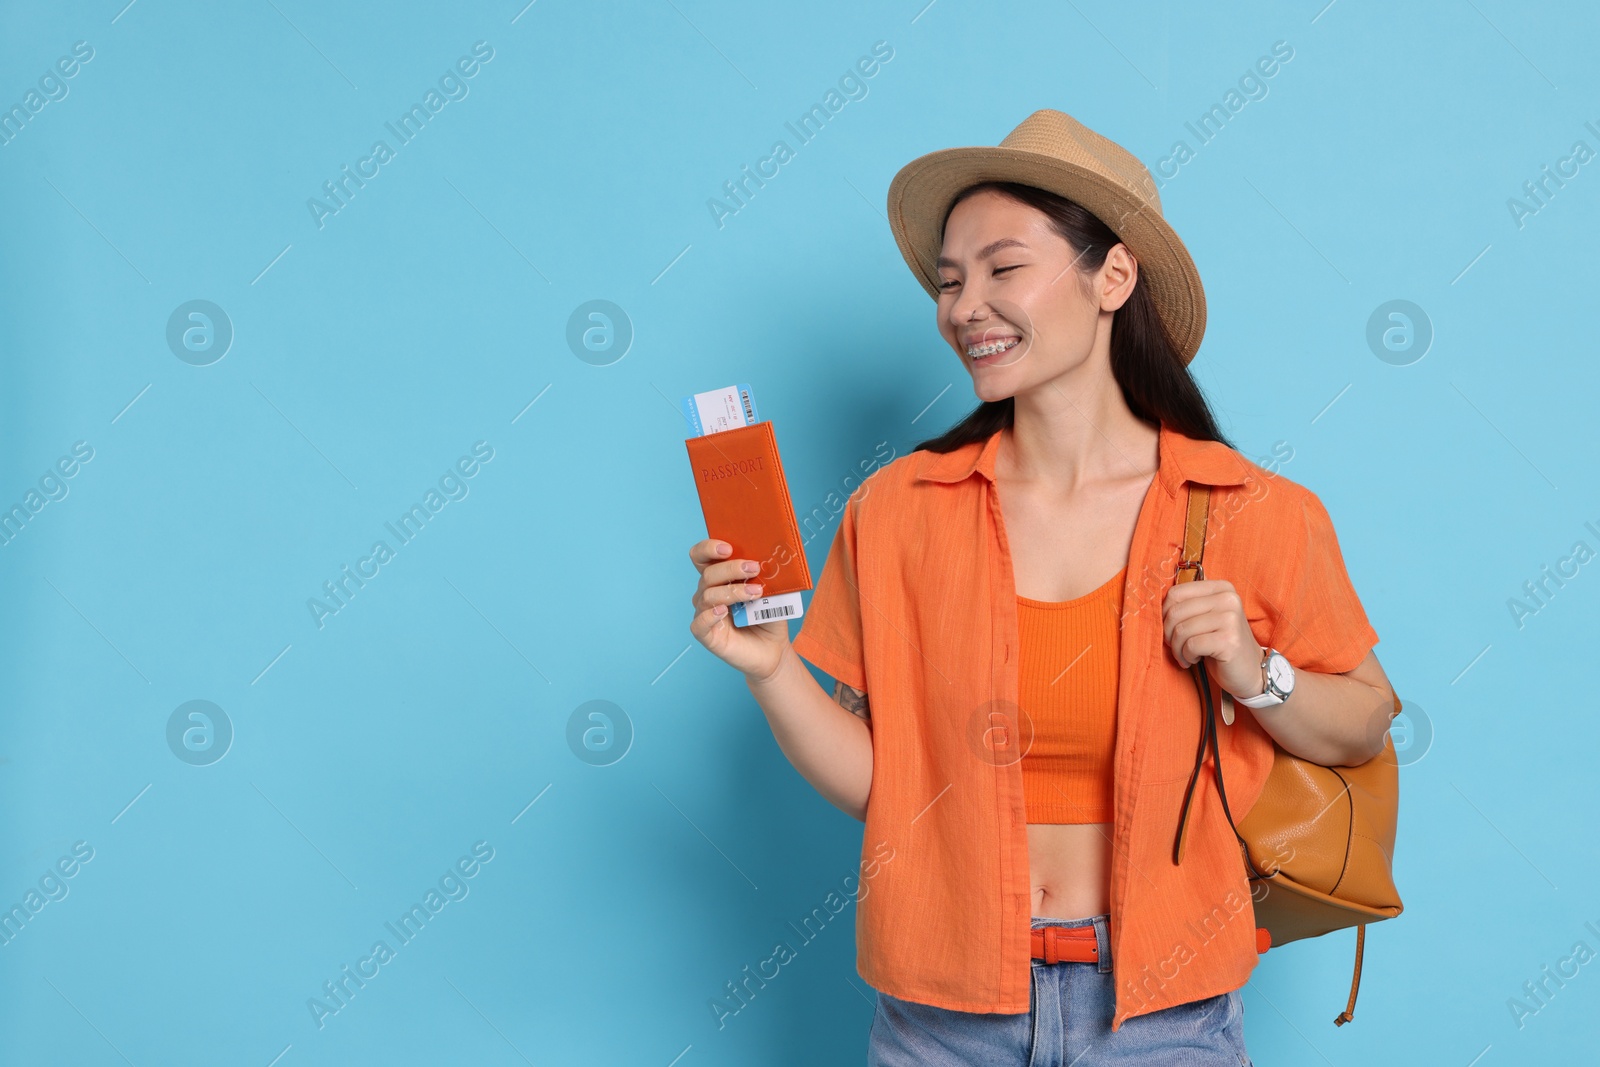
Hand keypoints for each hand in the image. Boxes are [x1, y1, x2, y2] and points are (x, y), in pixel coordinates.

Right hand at [687, 538, 791, 681]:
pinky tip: (723, 611)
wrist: (774, 649)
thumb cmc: (769, 617)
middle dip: (731, 568)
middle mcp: (708, 593)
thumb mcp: (772, 592)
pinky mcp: (707, 635)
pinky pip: (699, 623)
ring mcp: (705, 614)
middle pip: (708, 574)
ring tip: (756, 592)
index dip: (708, 548)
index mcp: (720, 578)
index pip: (702, 557)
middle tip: (754, 568)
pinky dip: (709, 615)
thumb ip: (765, 576)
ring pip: (707, 595)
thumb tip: (767, 559)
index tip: (728, 548)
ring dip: (733, 591)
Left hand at [1160, 576, 1264, 699]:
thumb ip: (1188, 604)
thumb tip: (1156, 600)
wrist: (1249, 670)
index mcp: (1221, 587)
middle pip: (1176, 612)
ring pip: (1181, 630)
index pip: (1175, 593)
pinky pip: (1191, 645)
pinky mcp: (1229, 640)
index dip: (1165, 614)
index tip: (1171, 629)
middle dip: (1169, 634)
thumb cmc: (1221, 643)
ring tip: (1186, 655)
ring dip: (1177, 649)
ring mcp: (1231, 618)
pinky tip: (1195, 660)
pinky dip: (1187, 656)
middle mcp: (1228, 599)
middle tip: (1177, 646)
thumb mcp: (1206, 617)